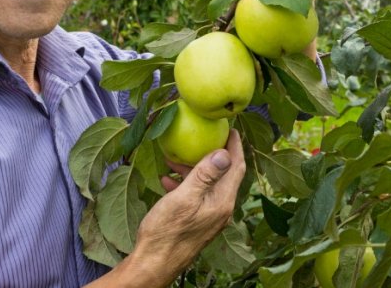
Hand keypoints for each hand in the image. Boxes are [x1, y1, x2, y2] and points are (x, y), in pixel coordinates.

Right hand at [108, 129, 245, 286]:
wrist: (154, 262)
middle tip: (202, 136)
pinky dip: (185, 183)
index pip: (236, 167)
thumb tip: (224, 152)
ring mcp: (209, 216)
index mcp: (222, 201)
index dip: (235, 146)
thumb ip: (205, 175)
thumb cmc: (167, 231)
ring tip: (174, 159)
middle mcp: (220, 208)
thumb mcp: (184, 197)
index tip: (231, 128)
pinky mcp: (197, 221)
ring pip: (207, 184)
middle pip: (223, 174)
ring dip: (194, 168)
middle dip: (212, 153)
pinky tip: (168, 179)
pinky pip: (196, 195)